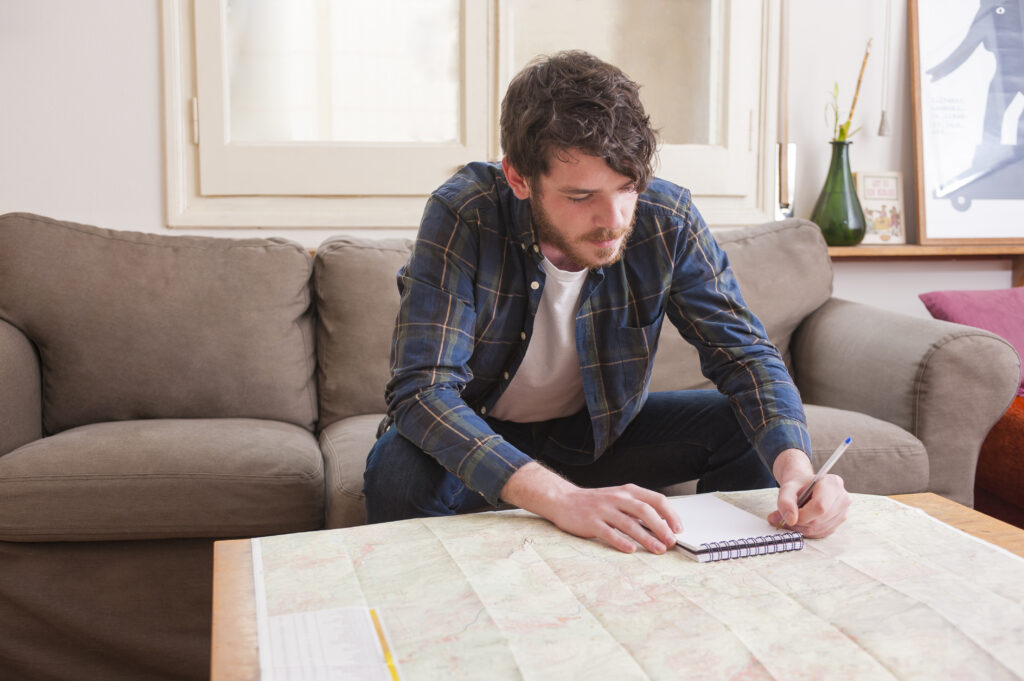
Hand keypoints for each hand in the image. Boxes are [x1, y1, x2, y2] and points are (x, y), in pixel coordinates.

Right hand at [500, 462, 682, 553]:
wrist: (563, 500)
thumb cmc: (595, 503)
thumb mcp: (619, 498)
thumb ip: (638, 508)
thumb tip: (663, 525)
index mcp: (627, 491)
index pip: (655, 499)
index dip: (670, 514)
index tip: (679, 528)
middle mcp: (617, 498)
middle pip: (644, 510)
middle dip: (661, 527)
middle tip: (671, 541)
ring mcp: (603, 509)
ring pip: (629, 523)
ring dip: (646, 538)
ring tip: (658, 550)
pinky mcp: (590, 522)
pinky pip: (608, 532)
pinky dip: (620, 542)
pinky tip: (630, 550)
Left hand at [767, 448, 850, 537]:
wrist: (806, 487)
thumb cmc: (798, 486)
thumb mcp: (787, 488)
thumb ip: (785, 502)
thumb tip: (791, 520)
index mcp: (833, 484)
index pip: (820, 507)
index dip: (802, 515)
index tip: (789, 514)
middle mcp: (843, 498)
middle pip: (820, 520)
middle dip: (800, 522)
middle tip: (786, 517)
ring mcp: (843, 512)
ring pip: (820, 529)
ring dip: (802, 528)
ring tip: (792, 518)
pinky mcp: (839, 522)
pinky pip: (822, 533)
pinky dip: (808, 531)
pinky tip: (801, 522)